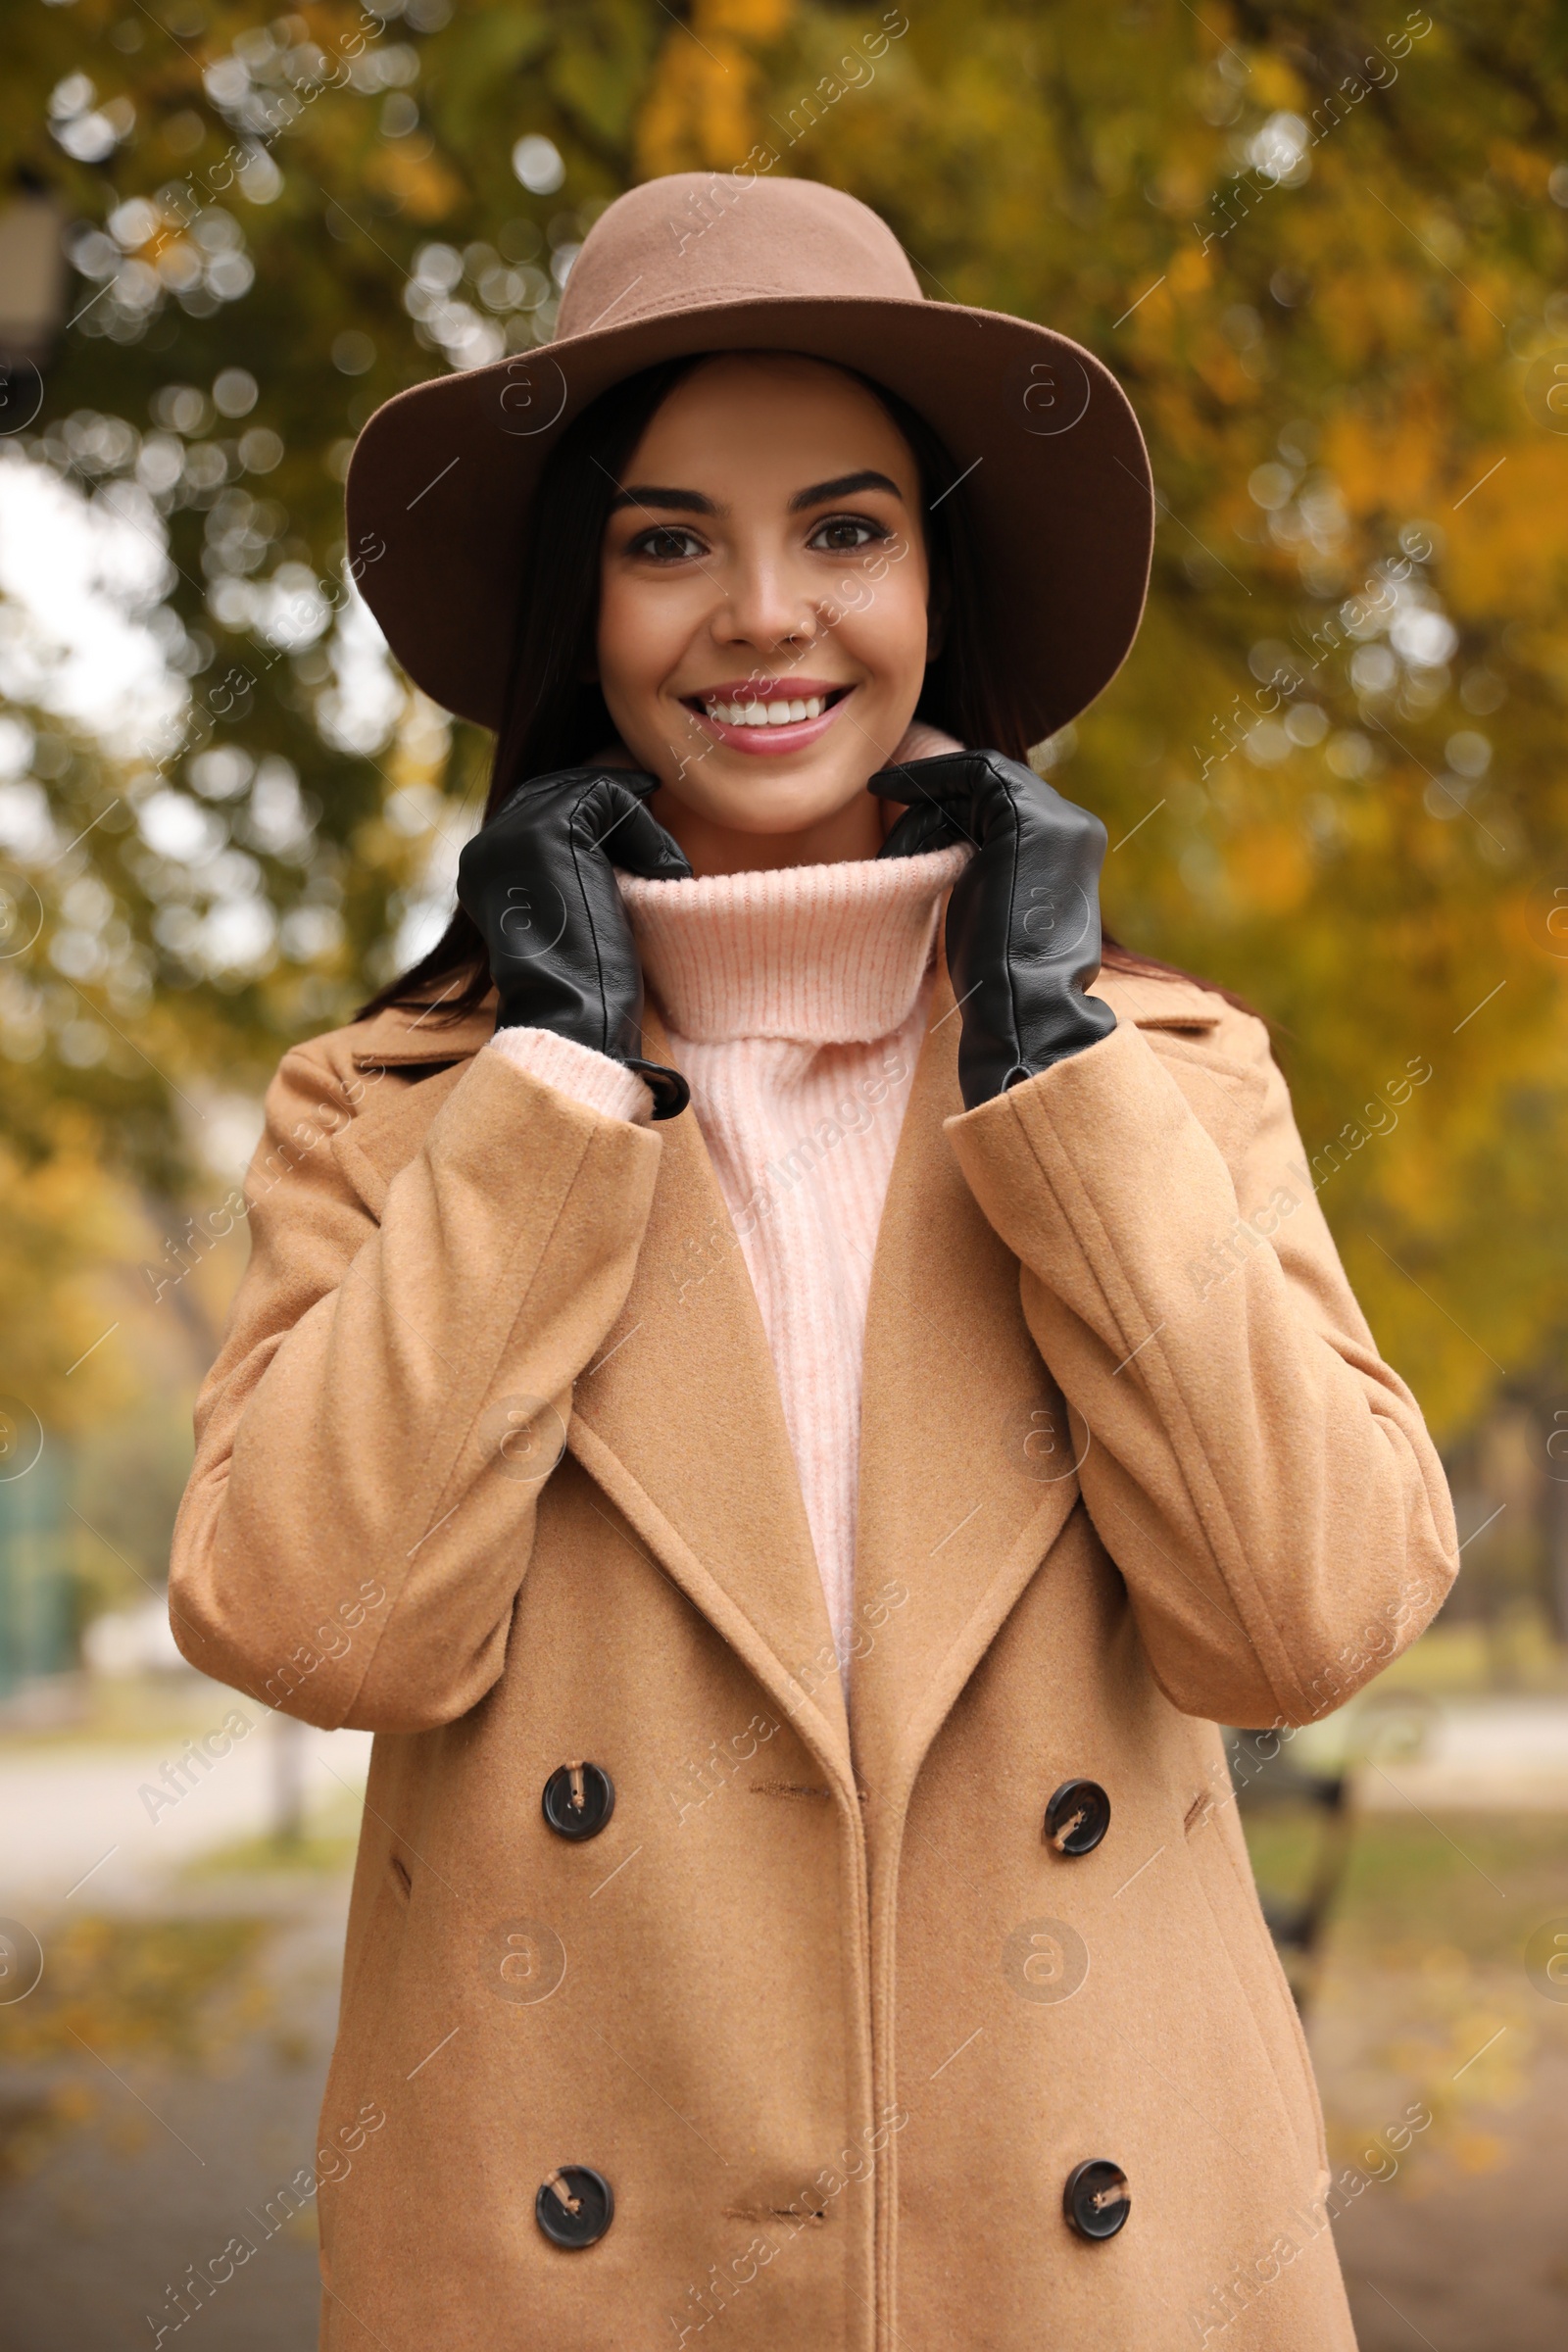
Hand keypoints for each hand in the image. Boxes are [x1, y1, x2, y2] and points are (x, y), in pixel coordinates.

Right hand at [457, 767, 693, 1118]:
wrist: (576, 1021)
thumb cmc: (584, 990)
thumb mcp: (567, 920)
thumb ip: (569, 876)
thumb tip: (614, 842)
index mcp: (482, 870)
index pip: (536, 810)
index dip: (592, 812)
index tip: (639, 830)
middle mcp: (485, 847)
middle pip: (557, 789)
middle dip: (614, 804)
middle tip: (657, 826)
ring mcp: (511, 835)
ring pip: (588, 792)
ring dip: (638, 826)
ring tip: (665, 870)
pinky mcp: (548, 831)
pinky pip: (610, 798)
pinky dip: (647, 831)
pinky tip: (662, 871)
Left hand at [872, 750, 1115, 1109]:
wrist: (1021, 1009)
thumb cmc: (1001, 983)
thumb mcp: (998, 916)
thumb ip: (993, 878)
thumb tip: (954, 858)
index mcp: (1070, 855)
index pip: (1005, 810)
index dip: (951, 808)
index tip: (903, 820)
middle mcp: (1074, 829)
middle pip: (992, 791)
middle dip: (933, 805)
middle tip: (883, 810)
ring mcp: (1059, 820)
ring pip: (979, 781)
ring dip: (925, 800)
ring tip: (884, 813)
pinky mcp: (1031, 817)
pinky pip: (974, 772)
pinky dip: (929, 775)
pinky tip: (890, 788)